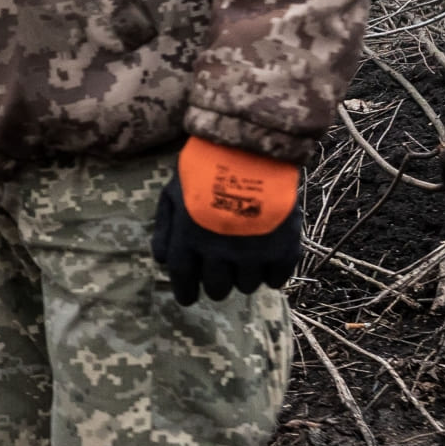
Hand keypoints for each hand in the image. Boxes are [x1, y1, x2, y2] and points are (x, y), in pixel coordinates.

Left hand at [149, 136, 302, 304]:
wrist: (251, 147)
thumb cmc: (206, 166)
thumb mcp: (172, 191)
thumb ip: (166, 228)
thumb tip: (162, 260)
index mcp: (189, 240)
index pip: (184, 279)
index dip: (185, 292)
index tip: (188, 298)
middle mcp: (218, 253)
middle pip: (216, 288)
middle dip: (216, 284)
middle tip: (220, 274)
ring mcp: (252, 253)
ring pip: (246, 286)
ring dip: (243, 277)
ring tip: (245, 261)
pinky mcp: (282, 248)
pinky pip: (277, 278)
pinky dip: (272, 276)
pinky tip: (269, 267)